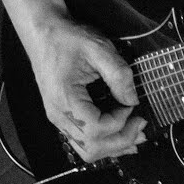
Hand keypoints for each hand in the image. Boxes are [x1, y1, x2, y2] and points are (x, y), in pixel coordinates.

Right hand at [24, 11, 145, 162]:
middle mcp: (58, 114)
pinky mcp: (63, 116)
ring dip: (114, 146)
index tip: (131, 105)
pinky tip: (121, 134)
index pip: (96, 129)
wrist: (42, 33)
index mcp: (64, 99)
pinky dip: (105, 141)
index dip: (120, 122)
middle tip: (141, 124)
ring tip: (136, 134)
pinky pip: (84, 140)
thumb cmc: (65, 38)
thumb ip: (119, 74)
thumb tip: (132, 99)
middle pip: (92, 148)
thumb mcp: (98, 48)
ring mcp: (59, 118)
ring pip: (88, 150)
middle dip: (122, 141)